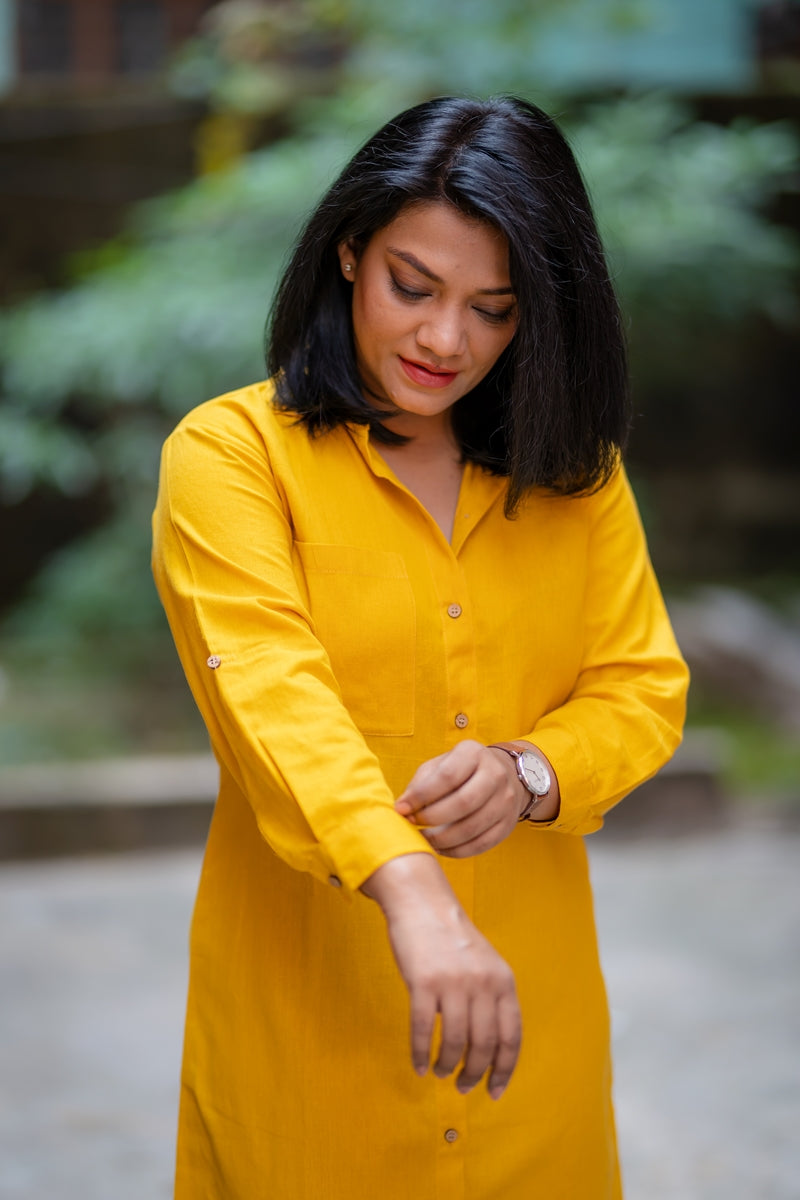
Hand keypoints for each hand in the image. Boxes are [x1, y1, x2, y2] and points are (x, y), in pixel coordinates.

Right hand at [362, 854, 520, 1098]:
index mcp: (503, 981)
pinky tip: (419, 1064)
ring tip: (439, 1073)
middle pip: (484, 1044)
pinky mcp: (423, 982)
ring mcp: (453, 983)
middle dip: (474, 1073)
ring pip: (455, 1041)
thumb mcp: (486, 964)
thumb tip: (490, 1047)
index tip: (495, 1091)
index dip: (504, 1069)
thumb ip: (492, 997)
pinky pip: (423, 1030)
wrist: (422, 903)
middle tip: (464, 1087)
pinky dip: (421, 1052)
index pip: (511, 1036)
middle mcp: (483, 983)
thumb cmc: (452, 938)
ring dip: (447, 1065)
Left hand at [394, 740, 525, 856]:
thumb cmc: (460, 771)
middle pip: (463, 803)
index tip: (401, 809)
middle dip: (432, 818)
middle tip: (413, 823)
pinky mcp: (508, 824)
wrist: (502, 775)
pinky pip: (481, 844)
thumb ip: (420, 784)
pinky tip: (441, 847)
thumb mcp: (439, 766)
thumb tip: (402, 809)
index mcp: (473, 753)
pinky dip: (457, 851)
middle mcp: (495, 774)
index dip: (421, 796)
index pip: (447, 776)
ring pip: (473, 827)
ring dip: (442, 839)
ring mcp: (505, 800)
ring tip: (424, 838)